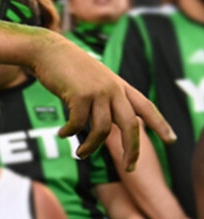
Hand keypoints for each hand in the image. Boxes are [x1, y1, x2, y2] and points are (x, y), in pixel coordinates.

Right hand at [29, 35, 174, 167]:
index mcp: (120, 86)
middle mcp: (113, 89)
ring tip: (81, 154)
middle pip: (131, 125)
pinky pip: (79, 123)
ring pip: (103, 130)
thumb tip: (106, 124)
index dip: (160, 124)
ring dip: (91, 147)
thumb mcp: (94, 80)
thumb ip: (104, 99)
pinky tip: (62, 134)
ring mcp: (98, 91)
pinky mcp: (80, 95)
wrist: (48, 51)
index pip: (146, 107)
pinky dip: (70, 132)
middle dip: (133, 150)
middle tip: (129, 167)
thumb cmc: (67, 67)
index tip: (171, 140)